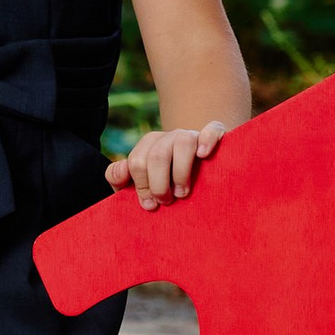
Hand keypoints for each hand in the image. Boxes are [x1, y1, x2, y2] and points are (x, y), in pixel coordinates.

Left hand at [106, 118, 232, 210]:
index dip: (141, 187)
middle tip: (167, 202)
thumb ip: (119, 177)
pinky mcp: (215, 134)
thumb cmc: (167, 186)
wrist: (202, 177)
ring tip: (182, 193)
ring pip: (183, 143)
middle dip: (159, 184)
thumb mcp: (141, 184)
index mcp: (148, 146)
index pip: (136, 163)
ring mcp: (191, 135)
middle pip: (157, 156)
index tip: (150, 205)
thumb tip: (120, 170)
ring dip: (181, 173)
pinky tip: (203, 155)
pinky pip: (212, 130)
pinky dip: (207, 140)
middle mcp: (168, 137)